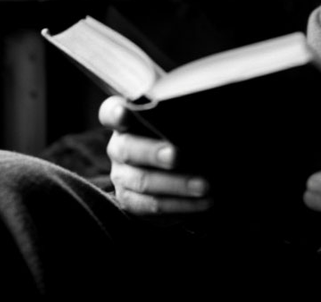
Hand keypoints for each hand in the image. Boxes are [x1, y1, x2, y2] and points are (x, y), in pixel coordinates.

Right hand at [99, 95, 211, 215]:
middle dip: (153, 153)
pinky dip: (181, 205)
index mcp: (125, 121)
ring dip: (176, 185)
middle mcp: (118, 148)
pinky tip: (203, 202)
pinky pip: (153, 206)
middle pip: (128, 149)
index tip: (124, 113)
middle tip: (176, 156)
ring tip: (204, 186)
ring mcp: (122, 176)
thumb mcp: (180, 123)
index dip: (116, 113)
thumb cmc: (181, 135)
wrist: (178, 170)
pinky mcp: (132, 201)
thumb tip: (210, 117)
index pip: (110, 113)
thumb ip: (184, 118)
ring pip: (143, 182)